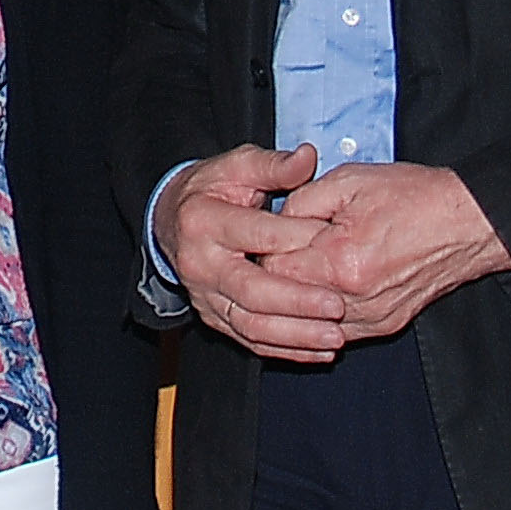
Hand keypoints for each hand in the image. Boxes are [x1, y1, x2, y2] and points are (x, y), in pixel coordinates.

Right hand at [155, 144, 346, 361]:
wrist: (172, 219)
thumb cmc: (213, 189)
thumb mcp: (237, 165)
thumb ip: (273, 164)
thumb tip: (307, 158)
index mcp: (202, 220)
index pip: (257, 234)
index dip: (299, 239)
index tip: (337, 243)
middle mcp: (199, 263)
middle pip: (251, 290)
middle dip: (297, 302)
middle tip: (338, 307)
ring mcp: (203, 295)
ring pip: (250, 324)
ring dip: (295, 335)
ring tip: (336, 338)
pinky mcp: (213, 317)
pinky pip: (249, 341)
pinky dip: (286, 350)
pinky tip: (318, 351)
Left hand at [260, 162, 510, 340]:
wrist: (470, 223)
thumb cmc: (414, 197)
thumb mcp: (347, 181)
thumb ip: (300, 202)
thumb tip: (273, 222)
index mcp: (340, 262)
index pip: (273, 269)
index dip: (263, 249)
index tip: (260, 236)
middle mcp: (355, 300)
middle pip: (287, 300)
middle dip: (275, 276)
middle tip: (269, 253)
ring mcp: (372, 319)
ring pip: (310, 320)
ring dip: (298, 297)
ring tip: (293, 269)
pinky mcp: (385, 326)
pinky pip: (337, 330)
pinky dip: (322, 312)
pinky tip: (317, 291)